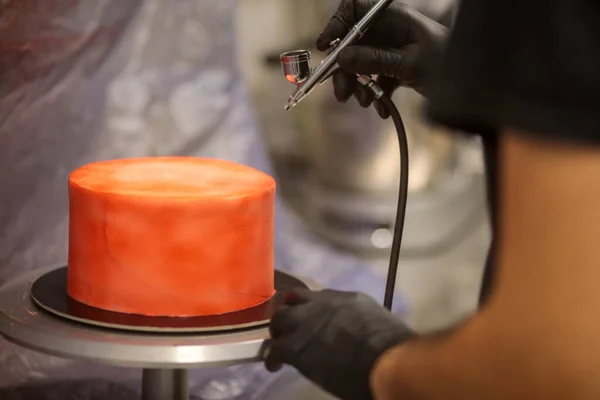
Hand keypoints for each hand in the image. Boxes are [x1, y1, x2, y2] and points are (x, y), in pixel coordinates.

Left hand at [264, 289, 413, 399]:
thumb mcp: (374, 317)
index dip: (306, 306)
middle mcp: (319, 304)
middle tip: (288, 329)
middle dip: (288, 315)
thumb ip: (357, 317)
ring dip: (279, 333)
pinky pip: (275, 350)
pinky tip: (275, 366)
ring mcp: (305, 323)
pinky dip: (273, 358)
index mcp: (341, 298)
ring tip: (280, 346)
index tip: (306, 315)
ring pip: (279, 321)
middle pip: (292, 302)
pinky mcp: (295, 347)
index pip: (314, 296)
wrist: (381, 357)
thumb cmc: (388, 343)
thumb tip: (355, 326)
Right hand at [318, 0, 447, 117]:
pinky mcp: (395, 69)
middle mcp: (390, 31)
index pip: (354, 10)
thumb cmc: (450, 64)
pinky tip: (382, 109)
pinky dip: (375, 94)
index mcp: (394, 18)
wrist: (474, 87)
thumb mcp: (410, 63)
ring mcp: (392, 50)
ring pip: (361, 65)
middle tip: (342, 93)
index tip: (326, 47)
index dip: (336, 25)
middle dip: (345, 70)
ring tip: (366, 103)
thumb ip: (375, 60)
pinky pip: (375, 79)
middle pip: (352, 44)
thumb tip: (342, 58)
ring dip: (359, 86)